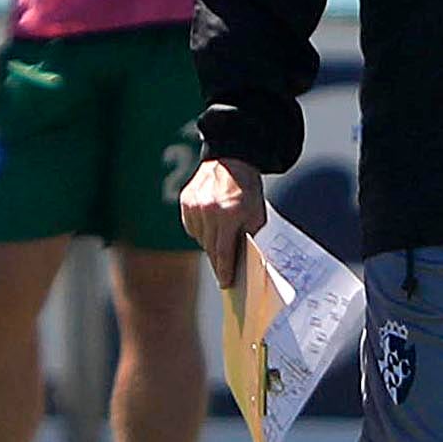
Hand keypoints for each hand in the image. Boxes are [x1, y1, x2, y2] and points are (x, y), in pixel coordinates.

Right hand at [179, 157, 267, 287]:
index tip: (225, 283)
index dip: (224, 271)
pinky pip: (192, 226)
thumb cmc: (248, 188)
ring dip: (210, 242)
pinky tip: (211, 223)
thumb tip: (243, 260)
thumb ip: (249, 236)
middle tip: (224, 270)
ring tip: (221, 236)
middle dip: (218, 260)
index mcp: (228, 215)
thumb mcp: (257, 214)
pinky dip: (201, 229)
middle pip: (210, 248)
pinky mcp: (186, 201)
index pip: (223, 252)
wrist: (233, 159)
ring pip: (199, 238)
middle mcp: (208, 211)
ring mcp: (194, 206)